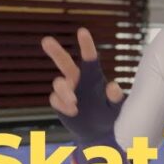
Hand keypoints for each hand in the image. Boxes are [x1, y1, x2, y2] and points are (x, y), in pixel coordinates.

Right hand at [43, 28, 123, 144]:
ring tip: (75, 103)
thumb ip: (116, 98)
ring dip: (65, 91)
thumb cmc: (111, 115)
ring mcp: (67, 91)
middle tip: (46, 40)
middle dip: (56, 52)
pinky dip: (62, 104)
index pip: (90, 58)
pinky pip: (55, 99)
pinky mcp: (59, 103)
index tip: (82, 31)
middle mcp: (78, 80)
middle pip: (65, 63)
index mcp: (94, 76)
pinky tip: (73, 111)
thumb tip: (113, 86)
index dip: (86, 45)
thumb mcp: (117, 108)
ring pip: (58, 83)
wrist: (98, 132)